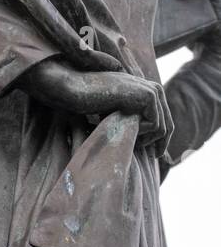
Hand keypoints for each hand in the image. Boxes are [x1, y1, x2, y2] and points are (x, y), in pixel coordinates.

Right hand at [22, 58, 172, 147]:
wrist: (78, 87)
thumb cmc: (90, 102)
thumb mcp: (116, 113)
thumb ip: (131, 120)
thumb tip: (141, 142)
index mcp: (149, 91)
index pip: (164, 120)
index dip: (161, 141)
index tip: (156, 156)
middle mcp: (154, 89)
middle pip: (168, 125)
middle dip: (161, 145)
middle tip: (154, 159)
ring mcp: (153, 91)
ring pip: (162, 128)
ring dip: (146, 140)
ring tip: (128, 140)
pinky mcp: (148, 96)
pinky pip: (155, 125)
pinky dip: (141, 133)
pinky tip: (125, 129)